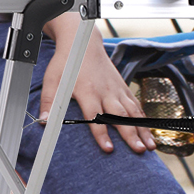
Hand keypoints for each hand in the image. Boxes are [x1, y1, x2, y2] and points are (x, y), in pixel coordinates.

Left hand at [40, 32, 152, 154]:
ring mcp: (117, 90)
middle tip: (138, 151)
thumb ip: (49, 101)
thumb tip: (44, 121)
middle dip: (131, 135)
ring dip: (142, 130)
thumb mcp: (53, 80)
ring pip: (133, 112)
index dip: (102, 134)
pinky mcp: (124, 88)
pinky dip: (144, 120)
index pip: (95, 116)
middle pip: (119, 116)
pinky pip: (136, 106)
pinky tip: (149, 132)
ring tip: (149, 147)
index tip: (109, 149)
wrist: (84, 43)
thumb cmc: (68, 63)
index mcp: (88, 90)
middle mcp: (106, 91)